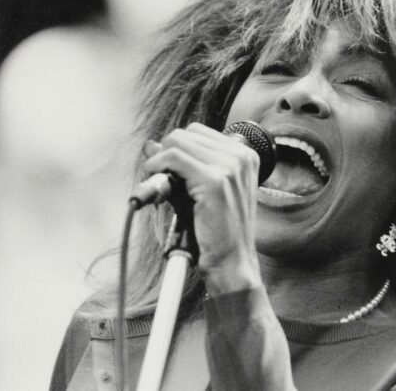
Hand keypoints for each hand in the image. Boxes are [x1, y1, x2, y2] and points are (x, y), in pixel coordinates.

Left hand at [143, 123, 262, 295]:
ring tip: (159, 184)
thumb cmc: (218, 232)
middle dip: (167, 153)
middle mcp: (242, 157)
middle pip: (187, 133)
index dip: (178, 148)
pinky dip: (157, 167)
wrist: (232, 263)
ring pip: (177, 142)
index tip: (169, 169)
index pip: (199, 132)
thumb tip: (150, 145)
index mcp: (245, 156)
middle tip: (161, 178)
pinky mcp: (215, 180)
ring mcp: (230, 167)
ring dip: (160, 160)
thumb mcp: (200, 191)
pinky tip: (156, 183)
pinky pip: (174, 158)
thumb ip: (180, 166)